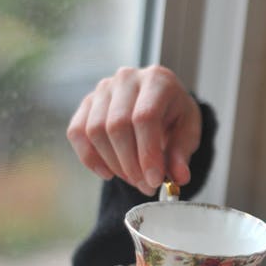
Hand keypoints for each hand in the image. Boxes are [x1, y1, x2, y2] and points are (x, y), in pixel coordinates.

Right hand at [66, 65, 201, 195]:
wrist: (159, 101)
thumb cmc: (174, 115)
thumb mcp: (188, 131)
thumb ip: (182, 153)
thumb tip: (179, 177)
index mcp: (157, 80)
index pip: (145, 117)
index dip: (147, 152)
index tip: (154, 180)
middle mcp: (127, 79)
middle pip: (117, 125)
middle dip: (130, 164)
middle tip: (145, 186)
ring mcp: (103, 89)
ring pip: (95, 131)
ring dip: (114, 164)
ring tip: (133, 179)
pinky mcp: (86, 102)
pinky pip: (77, 132)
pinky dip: (90, 158)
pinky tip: (108, 173)